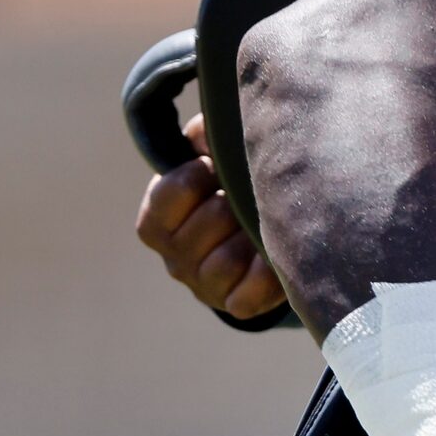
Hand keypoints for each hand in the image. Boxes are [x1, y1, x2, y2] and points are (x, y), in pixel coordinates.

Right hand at [133, 112, 286, 318]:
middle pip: (210, 220)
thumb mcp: (214, 157)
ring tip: (266, 221)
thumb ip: (204, 136)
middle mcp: (174, 258)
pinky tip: (277, 254)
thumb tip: (204, 130)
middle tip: (250, 195)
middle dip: (236, 202)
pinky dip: (267, 274)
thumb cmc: (230, 189)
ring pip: (225, 260)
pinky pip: (246, 295)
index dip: (200, 173)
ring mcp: (202, 285)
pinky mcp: (234, 305)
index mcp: (159, 221)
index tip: (216, 165)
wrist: (261, 239)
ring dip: (253, 235)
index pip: (170, 193)